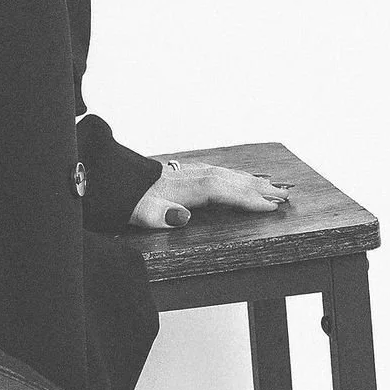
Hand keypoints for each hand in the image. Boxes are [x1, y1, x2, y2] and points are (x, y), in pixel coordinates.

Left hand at [129, 157, 292, 231]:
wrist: (103, 179)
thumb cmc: (121, 200)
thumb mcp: (135, 212)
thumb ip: (158, 216)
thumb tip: (183, 217)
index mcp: (179, 188)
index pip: (220, 191)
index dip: (246, 198)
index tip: (271, 206)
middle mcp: (185, 177)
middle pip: (228, 180)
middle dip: (258, 188)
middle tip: (286, 196)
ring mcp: (184, 173)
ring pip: (224, 174)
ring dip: (249, 180)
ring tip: (274, 187)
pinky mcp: (180, 174)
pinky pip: (216, 172)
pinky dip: (233, 175)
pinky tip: (241, 179)